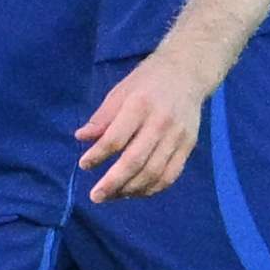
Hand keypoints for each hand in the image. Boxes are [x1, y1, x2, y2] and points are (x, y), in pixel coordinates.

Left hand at [75, 54, 212, 200]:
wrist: (187, 73)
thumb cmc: (147, 82)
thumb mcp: (120, 91)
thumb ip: (102, 117)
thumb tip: (81, 138)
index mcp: (139, 105)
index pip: (116, 138)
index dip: (98, 155)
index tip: (83, 165)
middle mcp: (160, 123)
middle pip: (135, 161)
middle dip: (113, 182)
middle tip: (95, 196)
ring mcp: (177, 136)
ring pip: (153, 173)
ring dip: (131, 189)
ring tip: (113, 195)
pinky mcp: (188, 146)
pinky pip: (170, 175)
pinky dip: (152, 188)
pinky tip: (136, 191)